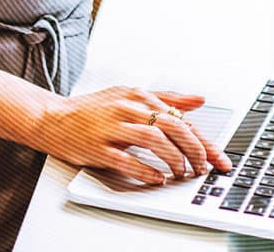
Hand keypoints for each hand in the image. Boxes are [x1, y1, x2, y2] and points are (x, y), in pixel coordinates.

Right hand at [39, 86, 231, 184]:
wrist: (54, 117)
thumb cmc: (94, 110)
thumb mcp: (130, 96)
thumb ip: (166, 99)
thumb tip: (198, 100)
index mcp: (138, 95)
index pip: (180, 117)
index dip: (202, 140)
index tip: (218, 157)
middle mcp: (127, 107)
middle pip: (171, 126)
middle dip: (194, 150)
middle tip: (203, 168)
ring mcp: (112, 127)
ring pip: (153, 140)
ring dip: (173, 160)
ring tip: (181, 173)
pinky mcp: (99, 147)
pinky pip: (128, 160)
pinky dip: (147, 171)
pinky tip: (157, 178)